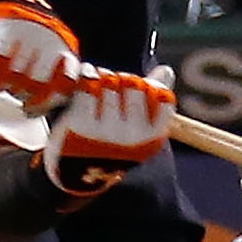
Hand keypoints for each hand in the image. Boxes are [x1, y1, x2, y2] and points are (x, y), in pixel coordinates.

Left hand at [41, 66, 175, 198]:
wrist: (75, 170)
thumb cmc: (111, 142)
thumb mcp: (137, 127)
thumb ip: (153, 97)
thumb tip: (166, 71)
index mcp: (151, 139)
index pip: (163, 96)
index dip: (149, 87)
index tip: (137, 93)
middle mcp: (131, 137)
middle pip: (135, 84)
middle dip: (123, 80)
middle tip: (114, 86)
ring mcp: (105, 130)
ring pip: (110, 81)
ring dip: (102, 76)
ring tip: (97, 83)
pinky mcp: (80, 122)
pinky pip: (89, 84)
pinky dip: (87, 76)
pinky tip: (86, 80)